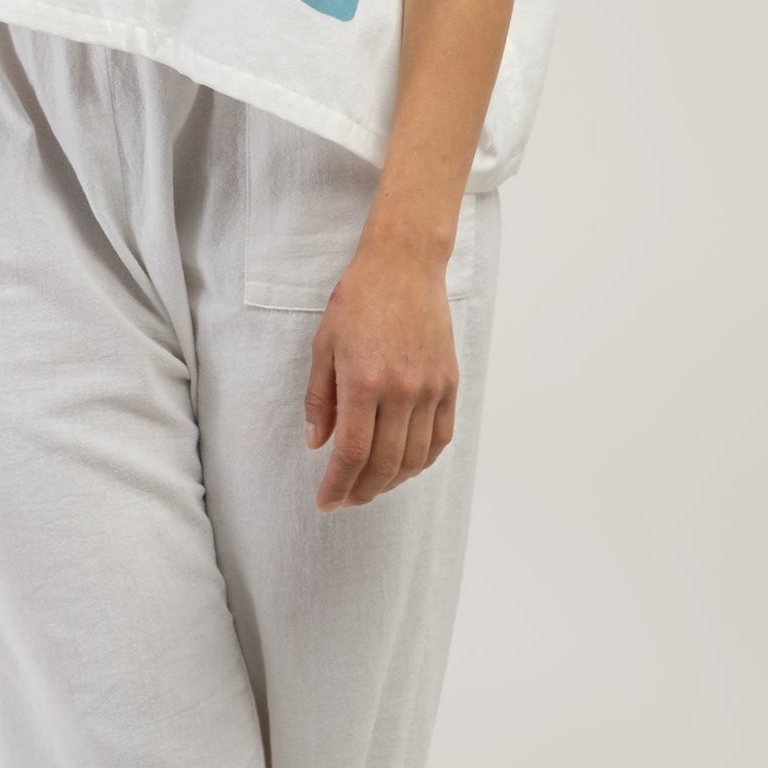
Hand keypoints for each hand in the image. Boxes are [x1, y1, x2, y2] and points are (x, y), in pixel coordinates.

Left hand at [302, 232, 458, 509]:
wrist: (405, 265)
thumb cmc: (358, 300)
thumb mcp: (323, 345)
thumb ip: (319, 398)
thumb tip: (318, 443)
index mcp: (363, 382)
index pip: (351, 453)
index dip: (337, 485)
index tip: (326, 502)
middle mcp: (401, 390)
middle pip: (384, 464)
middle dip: (361, 491)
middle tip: (345, 499)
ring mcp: (430, 388)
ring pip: (415, 458)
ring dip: (392, 482)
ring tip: (371, 486)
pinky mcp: (450, 383)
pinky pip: (441, 437)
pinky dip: (423, 460)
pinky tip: (406, 466)